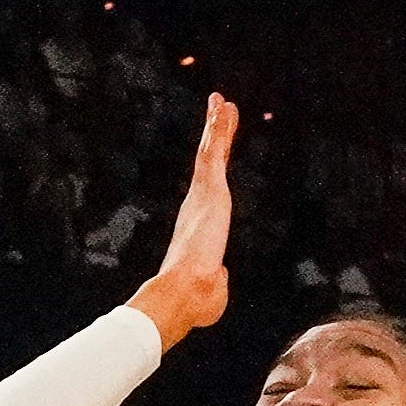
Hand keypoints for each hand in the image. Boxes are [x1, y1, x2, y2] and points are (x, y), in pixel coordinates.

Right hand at [128, 94, 237, 349]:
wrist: (181, 296)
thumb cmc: (195, 304)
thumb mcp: (213, 290)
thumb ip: (218, 278)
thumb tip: (219, 273)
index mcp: (197, 229)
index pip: (207, 194)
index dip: (211, 173)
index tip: (212, 156)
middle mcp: (196, 207)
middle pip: (207, 166)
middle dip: (212, 139)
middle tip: (216, 113)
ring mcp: (201, 197)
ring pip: (210, 153)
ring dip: (216, 126)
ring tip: (221, 101)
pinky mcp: (209, 190)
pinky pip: (215, 152)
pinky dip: (219, 129)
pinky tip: (224, 107)